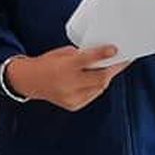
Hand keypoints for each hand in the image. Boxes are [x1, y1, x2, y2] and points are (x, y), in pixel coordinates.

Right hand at [6, 45, 128, 111]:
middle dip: (114, 69)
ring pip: (99, 88)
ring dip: (106, 78)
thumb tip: (102, 55)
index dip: (103, 54)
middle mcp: (68, 83)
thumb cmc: (48, 63)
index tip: (115, 50)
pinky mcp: (73, 105)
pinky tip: (97, 80)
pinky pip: (92, 95)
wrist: (30, 81)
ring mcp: (71, 97)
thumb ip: (82, 56)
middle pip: (100, 79)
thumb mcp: (63, 53)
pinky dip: (97, 87)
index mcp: (64, 67)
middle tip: (124, 60)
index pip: (87, 60)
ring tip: (111, 68)